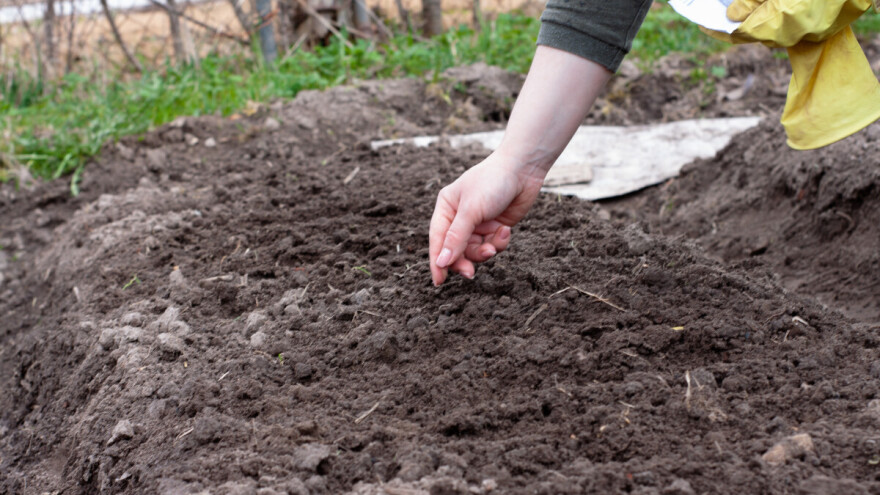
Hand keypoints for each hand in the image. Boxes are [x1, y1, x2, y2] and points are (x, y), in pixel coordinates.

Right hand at [429, 151, 544, 285]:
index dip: (437, 261)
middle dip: (465, 260)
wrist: (523, 169)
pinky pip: (492, 245)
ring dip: (486, 250)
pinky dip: (499, 242)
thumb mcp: (471, 210)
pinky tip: (506, 230)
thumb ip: (456, 238)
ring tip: (495, 245)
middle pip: (456, 250)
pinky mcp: (494, 228)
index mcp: (446, 208)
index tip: (438, 281)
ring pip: (475, 251)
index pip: (438, 240)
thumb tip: (441, 262)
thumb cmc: (492, 182)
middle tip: (471, 273)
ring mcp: (478, 224)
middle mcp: (459, 218)